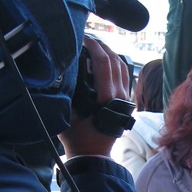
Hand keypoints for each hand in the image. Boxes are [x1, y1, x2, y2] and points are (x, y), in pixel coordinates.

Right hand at [59, 34, 130, 157]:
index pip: (103, 62)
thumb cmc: (77, 136)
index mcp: (106, 98)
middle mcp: (120, 97)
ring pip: (122, 67)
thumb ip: (67, 89)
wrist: (92, 155)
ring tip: (96, 46)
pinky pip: (124, 76)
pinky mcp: (127, 102)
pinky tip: (104, 61)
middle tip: (87, 38)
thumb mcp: (67, 111)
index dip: (93, 45)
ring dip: (109, 53)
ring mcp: (126, 99)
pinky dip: (115, 64)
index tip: (82, 37)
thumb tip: (64, 66)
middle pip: (114, 60)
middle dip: (101, 45)